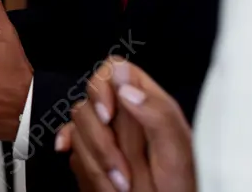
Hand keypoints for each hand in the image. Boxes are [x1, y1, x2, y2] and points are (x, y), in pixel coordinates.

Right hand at [56, 58, 195, 191]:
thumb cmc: (182, 187)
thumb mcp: (177, 152)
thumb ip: (158, 113)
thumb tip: (126, 86)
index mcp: (148, 103)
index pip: (113, 70)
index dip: (103, 88)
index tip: (107, 116)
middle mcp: (123, 115)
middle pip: (88, 104)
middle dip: (101, 142)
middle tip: (124, 172)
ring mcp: (105, 134)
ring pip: (77, 130)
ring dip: (96, 163)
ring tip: (121, 186)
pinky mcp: (91, 153)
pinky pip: (71, 146)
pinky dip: (72, 152)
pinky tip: (69, 152)